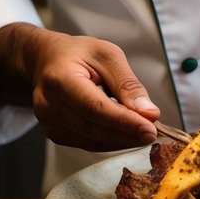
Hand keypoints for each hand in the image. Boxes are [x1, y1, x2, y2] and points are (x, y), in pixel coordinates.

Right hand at [0, 25, 159, 150]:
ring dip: (122, 140)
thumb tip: (148, 112)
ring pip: (93, 141)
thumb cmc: (77, 54)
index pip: (95, 108)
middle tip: (154, 132)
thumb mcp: (106, 54)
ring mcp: (49, 123)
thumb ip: (127, 83)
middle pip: (94, 128)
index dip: (124, 122)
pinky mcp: (55, 134)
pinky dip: (110, 141)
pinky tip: (124, 132)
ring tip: (143, 131)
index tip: (151, 128)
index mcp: (59, 79)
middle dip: (128, 134)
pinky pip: (88, 143)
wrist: (45, 62)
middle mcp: (49, 105)